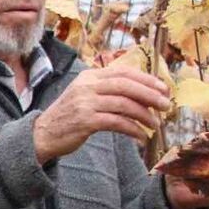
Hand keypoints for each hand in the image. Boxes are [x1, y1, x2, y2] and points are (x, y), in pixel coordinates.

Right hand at [33, 66, 170, 162]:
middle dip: (150, 95)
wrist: (42, 135)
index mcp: (89, 76)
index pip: (123, 72)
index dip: (146, 79)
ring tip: (155, 125)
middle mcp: (86, 86)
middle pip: (126, 85)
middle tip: (166, 106)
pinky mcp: (85, 121)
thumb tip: (144, 93)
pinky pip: (117, 123)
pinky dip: (133, 130)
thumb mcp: (85, 96)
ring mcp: (85, 103)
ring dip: (144, 115)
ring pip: (124, 104)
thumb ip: (108, 90)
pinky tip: (141, 137)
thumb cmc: (69, 117)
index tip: (163, 89)